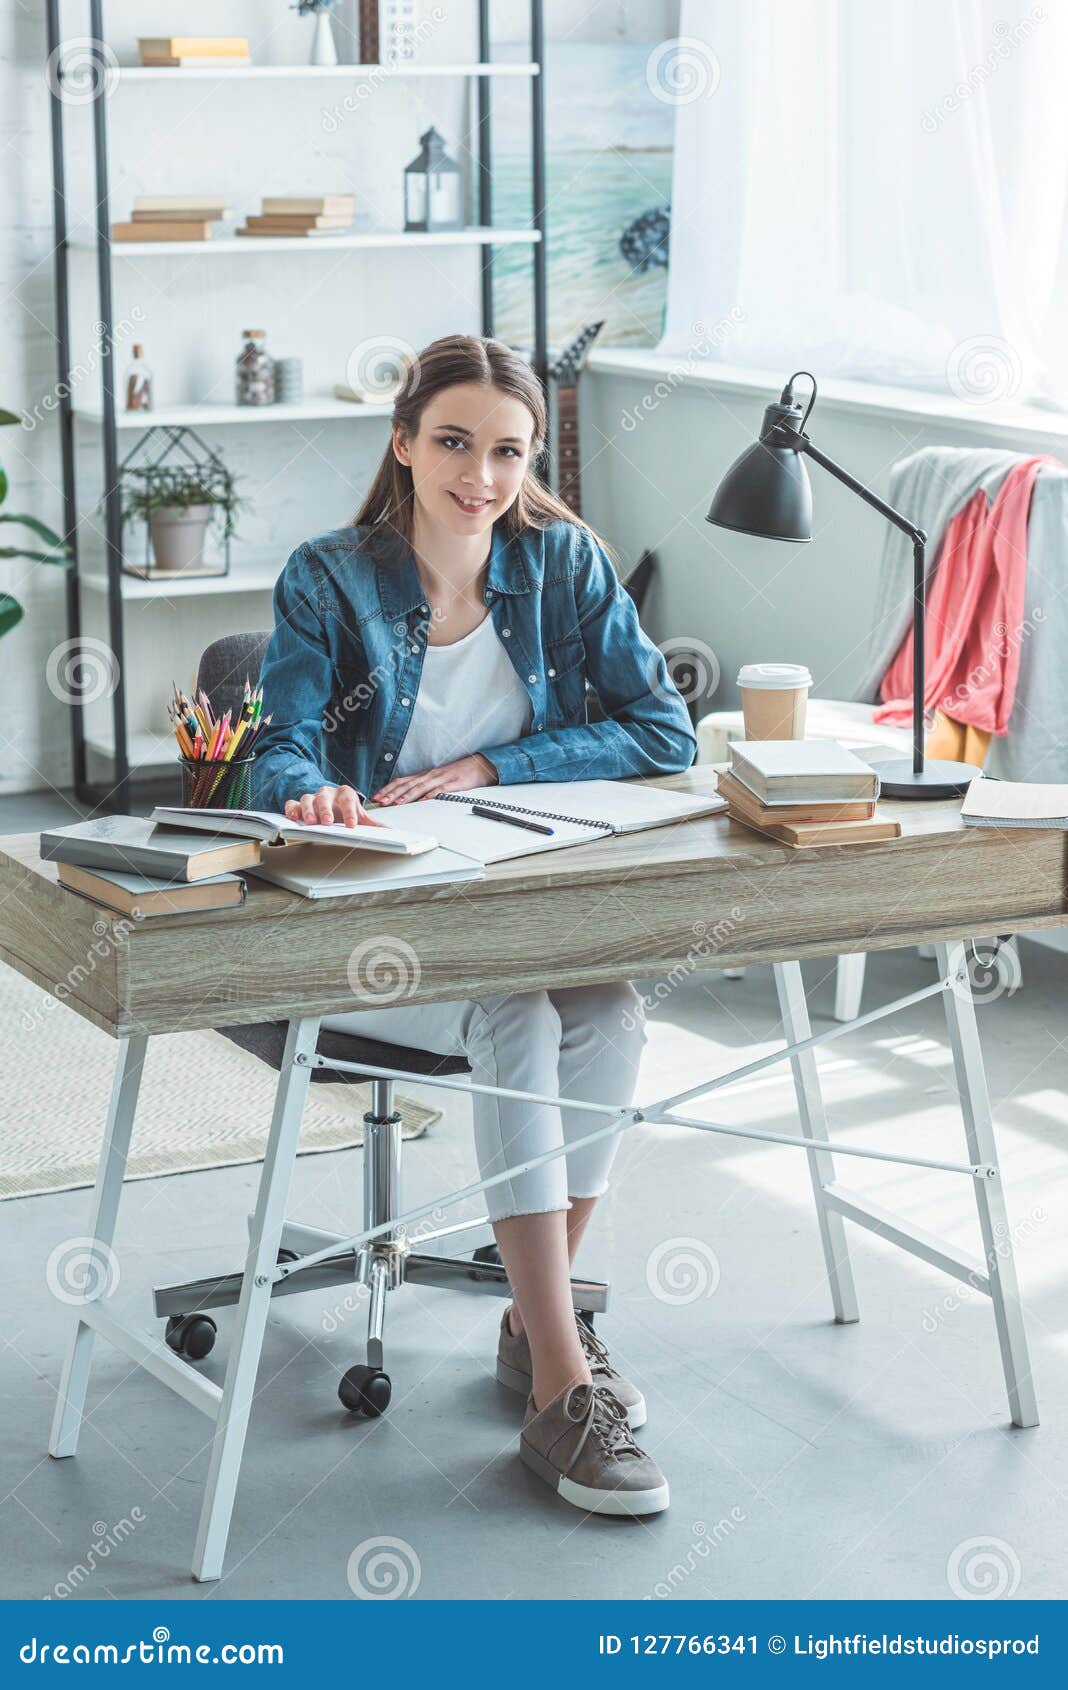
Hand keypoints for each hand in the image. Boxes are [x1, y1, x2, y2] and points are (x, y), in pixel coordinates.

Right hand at [284, 785, 383, 826]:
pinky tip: (293, 818)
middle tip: (328, 822)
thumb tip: (392, 831)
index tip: (352, 825)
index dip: (350, 812)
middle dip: (326, 810)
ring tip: (310, 822)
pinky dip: (291, 809)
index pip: (348, 799)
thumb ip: (373, 824)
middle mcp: (328, 793)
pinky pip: (292, 803)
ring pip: (307, 799)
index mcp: (345, 794)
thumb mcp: (360, 816)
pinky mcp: (299, 804)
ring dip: (308, 810)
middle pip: (325, 797)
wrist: (332, 806)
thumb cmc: (345, 811)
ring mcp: (312, 798)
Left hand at [372, 752, 497, 805]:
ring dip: (407, 796)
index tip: (377, 796)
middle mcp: (430, 775)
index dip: (388, 789)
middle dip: (393, 794)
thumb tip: (409, 797)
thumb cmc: (458, 774)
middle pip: (408, 784)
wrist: (479, 765)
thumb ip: (424, 787)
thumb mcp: (438, 779)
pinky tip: (422, 801)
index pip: (402, 781)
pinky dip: (430, 795)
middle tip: (381, 801)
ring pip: (420, 787)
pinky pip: (440, 790)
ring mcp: (441, 779)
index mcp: (425, 775)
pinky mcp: (453, 783)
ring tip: (397, 803)